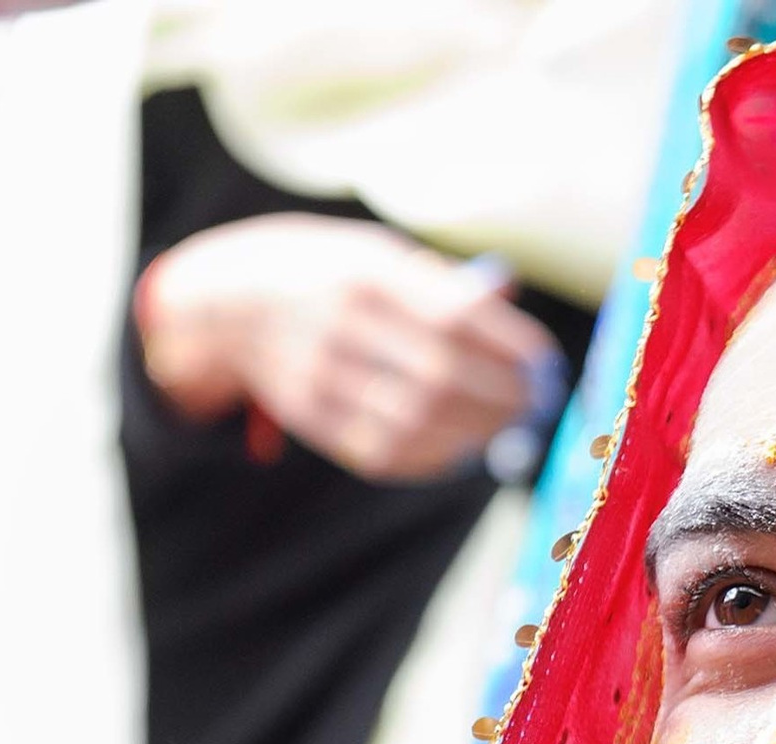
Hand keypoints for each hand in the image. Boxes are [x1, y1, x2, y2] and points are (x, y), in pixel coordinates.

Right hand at [136, 213, 561, 482]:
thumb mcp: (379, 255)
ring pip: (415, 421)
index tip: (547, 366)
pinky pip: (383, 450)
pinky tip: (463, 446)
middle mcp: (337, 322)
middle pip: (440, 376)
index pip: (453, 317)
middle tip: (536, 404)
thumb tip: (509, 303)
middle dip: (503, 399)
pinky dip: (435, 456)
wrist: (228, 301)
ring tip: (508, 427)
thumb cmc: (331, 274)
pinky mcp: (309, 415)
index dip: (510, 349)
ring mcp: (317, 374)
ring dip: (477, 433)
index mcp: (363, 271)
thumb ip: (442, 283)